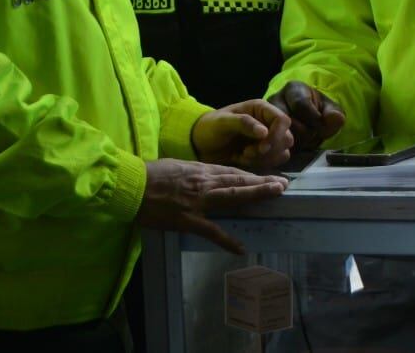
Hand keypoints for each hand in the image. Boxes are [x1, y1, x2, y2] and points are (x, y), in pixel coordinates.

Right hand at [136, 159, 287, 254]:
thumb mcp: (176, 166)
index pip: (231, 172)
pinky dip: (226, 241)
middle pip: (238, 180)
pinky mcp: (187, 220)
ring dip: (256, 194)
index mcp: (200, 170)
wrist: (131, 185)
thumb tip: (205, 174)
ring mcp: (198, 202)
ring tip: (275, 194)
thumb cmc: (149, 174)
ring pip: (232, 196)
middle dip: (262, 182)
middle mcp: (204, 183)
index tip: (266, 176)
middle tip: (283, 183)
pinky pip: (211, 231)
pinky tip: (240, 249)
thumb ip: (194, 171)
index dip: (251, 175)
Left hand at [191, 100, 294, 170]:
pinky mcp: (264, 154)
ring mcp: (268, 139)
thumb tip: (264, 132)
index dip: (277, 135)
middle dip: (270, 149)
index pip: (283, 121)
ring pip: (283, 152)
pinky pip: (274, 162)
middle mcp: (268, 124)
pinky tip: (244, 160)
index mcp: (261, 110)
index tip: (262, 147)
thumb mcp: (222, 122)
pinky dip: (262, 165)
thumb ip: (243, 123)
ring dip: (266, 158)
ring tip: (244, 156)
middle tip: (248, 153)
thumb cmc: (209, 128)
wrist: (200, 145)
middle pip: (287, 138)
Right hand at [266, 82, 345, 149]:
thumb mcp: (331, 111)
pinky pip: (271, 144)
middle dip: (305, 133)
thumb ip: (335, 115)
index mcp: (293, 89)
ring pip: (277, 134)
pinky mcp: (261, 134)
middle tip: (313, 136)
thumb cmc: (318, 113)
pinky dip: (284, 150)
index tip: (322, 128)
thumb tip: (335, 118)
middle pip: (286, 120)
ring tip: (305, 141)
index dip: (314, 119)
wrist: (307, 124)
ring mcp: (264, 117)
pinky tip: (295, 148)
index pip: (300, 104)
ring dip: (295, 142)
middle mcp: (274, 100)